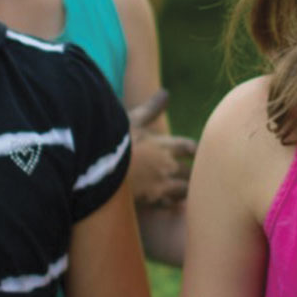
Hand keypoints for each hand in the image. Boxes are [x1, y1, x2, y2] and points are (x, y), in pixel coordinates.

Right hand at [125, 91, 196, 208]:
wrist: (98, 166)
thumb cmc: (114, 140)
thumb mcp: (132, 120)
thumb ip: (151, 108)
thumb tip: (165, 92)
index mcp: (164, 145)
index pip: (189, 147)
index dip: (194, 150)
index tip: (196, 153)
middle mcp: (166, 165)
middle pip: (190, 171)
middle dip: (193, 172)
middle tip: (198, 174)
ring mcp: (160, 184)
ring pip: (184, 189)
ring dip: (185, 189)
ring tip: (187, 190)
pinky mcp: (151, 200)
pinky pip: (169, 204)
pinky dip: (172, 204)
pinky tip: (171, 204)